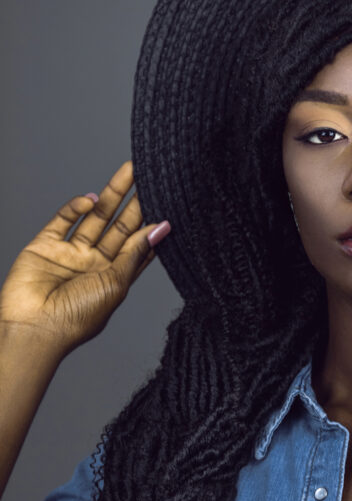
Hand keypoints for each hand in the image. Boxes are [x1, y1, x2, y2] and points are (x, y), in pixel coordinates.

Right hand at [0, 160, 167, 357]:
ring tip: (129, 171)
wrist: (34, 329)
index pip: (137, 246)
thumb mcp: (116, 283)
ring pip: (95, 217)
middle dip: (134, 202)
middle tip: (150, 176)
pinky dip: (76, 207)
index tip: (167, 202)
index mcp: (114, 278)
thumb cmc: (78, 317)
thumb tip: (161, 228)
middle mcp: (94, 264)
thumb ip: (136, 252)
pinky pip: (63, 220)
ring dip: (111, 195)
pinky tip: (91, 199)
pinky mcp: (45, 246)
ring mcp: (69, 254)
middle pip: (119, 226)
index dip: (151, 225)